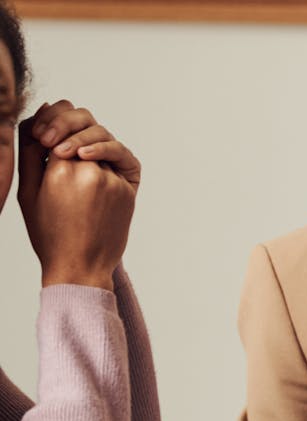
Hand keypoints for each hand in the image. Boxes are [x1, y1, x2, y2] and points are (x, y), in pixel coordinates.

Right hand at [16, 100, 141, 289]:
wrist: (81, 266)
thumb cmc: (49, 233)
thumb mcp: (28, 193)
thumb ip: (31, 153)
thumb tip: (37, 119)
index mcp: (61, 171)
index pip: (59, 123)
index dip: (51, 120)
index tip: (41, 133)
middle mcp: (92, 171)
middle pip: (86, 123)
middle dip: (69, 121)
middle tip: (55, 137)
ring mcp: (114, 179)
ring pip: (104, 138)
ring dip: (87, 138)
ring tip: (69, 152)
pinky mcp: (129, 187)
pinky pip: (119, 158)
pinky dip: (104, 154)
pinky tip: (88, 163)